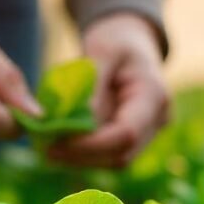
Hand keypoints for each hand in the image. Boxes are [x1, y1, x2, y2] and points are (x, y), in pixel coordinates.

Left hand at [48, 12, 171, 168]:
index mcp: (154, 96)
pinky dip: (83, 155)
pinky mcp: (133, 141)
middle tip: (45, 149)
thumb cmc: (116, 41)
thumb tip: (72, 124)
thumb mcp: (102, 52)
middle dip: (82, 156)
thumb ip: (91, 87)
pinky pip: (108, 156)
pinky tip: (59, 147)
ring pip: (113, 162)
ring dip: (80, 160)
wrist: (132, 44)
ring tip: (48, 149)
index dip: (91, 144)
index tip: (57, 142)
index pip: (126, 134)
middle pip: (121, 155)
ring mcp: (148, 134)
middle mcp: (158, 121)